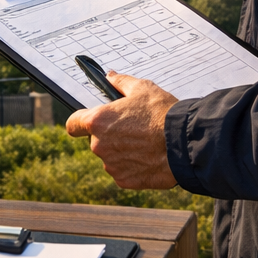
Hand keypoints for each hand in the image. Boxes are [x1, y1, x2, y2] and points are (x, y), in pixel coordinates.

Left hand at [65, 72, 178, 189]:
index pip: (73, 124)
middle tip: (132, 129)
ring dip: (121, 152)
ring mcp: (111, 165)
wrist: (184, 143)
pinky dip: (132, 166)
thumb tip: (110, 76)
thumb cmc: (162, 113)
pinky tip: (148, 157)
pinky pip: (123, 171)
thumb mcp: (142, 89)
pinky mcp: (124, 180)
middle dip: (109, 136)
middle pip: (96, 140)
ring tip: (144, 143)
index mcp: (97, 121)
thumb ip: (121, 83)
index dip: (80, 122)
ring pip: (110, 157)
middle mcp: (99, 145)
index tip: (88, 122)